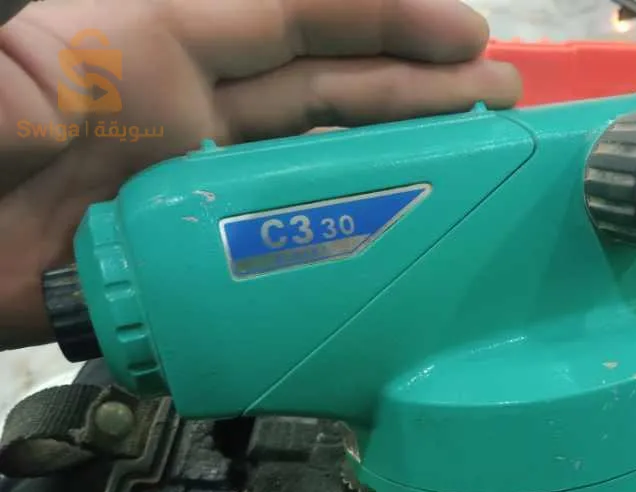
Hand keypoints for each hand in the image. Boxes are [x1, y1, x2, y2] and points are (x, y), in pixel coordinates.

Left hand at [0, 0, 520, 350]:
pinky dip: (353, 215)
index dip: (381, 17)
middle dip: (418, 79)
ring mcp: (207, 172)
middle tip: (497, 94)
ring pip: (326, 146)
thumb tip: (60, 78)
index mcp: (151, 47)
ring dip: (404, 140)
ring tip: (478, 144)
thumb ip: (32, 92)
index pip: (291, 15)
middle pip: (328, 80)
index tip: (461, 31)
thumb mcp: (3, 106)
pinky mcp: (206, 237)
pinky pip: (299, 219)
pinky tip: (401, 225)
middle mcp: (195, 102)